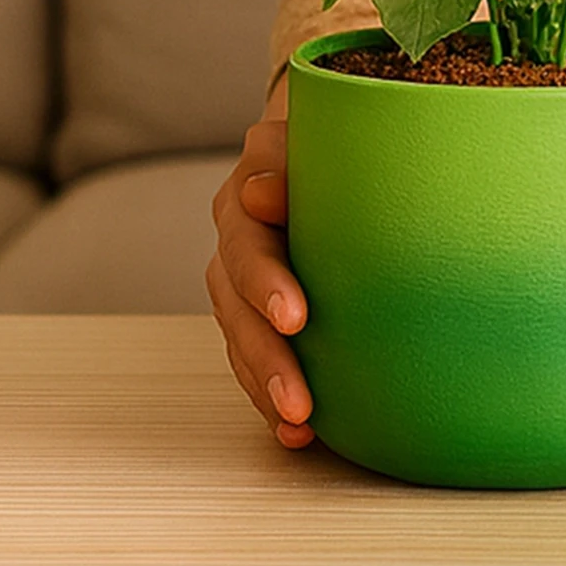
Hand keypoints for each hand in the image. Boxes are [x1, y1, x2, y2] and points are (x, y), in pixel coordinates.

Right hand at [206, 114, 314, 449]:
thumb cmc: (331, 140)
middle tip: (298, 395)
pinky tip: (295, 432)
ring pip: (241, 338)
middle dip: (268, 353)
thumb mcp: (316, 134)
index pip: (248, 240)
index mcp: (248, 192)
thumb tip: (262, 195)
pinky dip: (268, 395)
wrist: (321, 148)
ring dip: (267, 383)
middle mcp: (234, 236)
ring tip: (299, 421)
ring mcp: (237, 277)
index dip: (268, 282)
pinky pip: (250, 358)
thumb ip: (289, 157)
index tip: (296, 318)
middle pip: (239, 303)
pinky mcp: (250, 310)